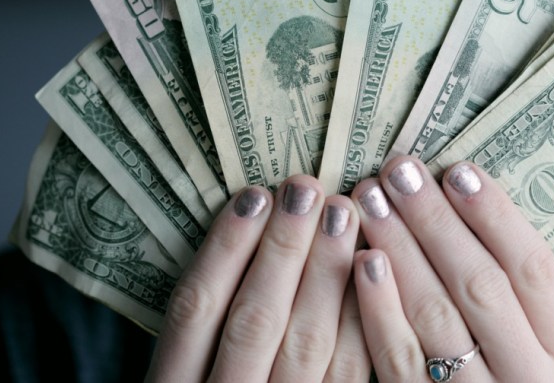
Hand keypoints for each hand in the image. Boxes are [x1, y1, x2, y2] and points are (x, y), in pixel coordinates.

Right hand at [145, 175, 369, 381]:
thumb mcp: (185, 372)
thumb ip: (204, 321)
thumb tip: (250, 221)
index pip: (195, 309)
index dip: (225, 249)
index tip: (254, 195)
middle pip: (254, 319)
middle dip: (283, 249)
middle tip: (307, 188)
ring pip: (305, 344)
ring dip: (326, 274)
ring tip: (342, 214)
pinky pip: (348, 373)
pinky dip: (358, 319)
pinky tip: (368, 270)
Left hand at [351, 157, 553, 381]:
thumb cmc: (503, 379)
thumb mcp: (530, 345)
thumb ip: (510, 295)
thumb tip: (460, 197)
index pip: (535, 269)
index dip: (495, 215)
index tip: (457, 168)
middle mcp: (531, 380)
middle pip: (482, 285)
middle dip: (436, 222)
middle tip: (399, 172)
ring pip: (437, 316)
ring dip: (401, 249)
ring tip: (371, 200)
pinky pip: (398, 358)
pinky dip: (378, 306)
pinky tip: (362, 261)